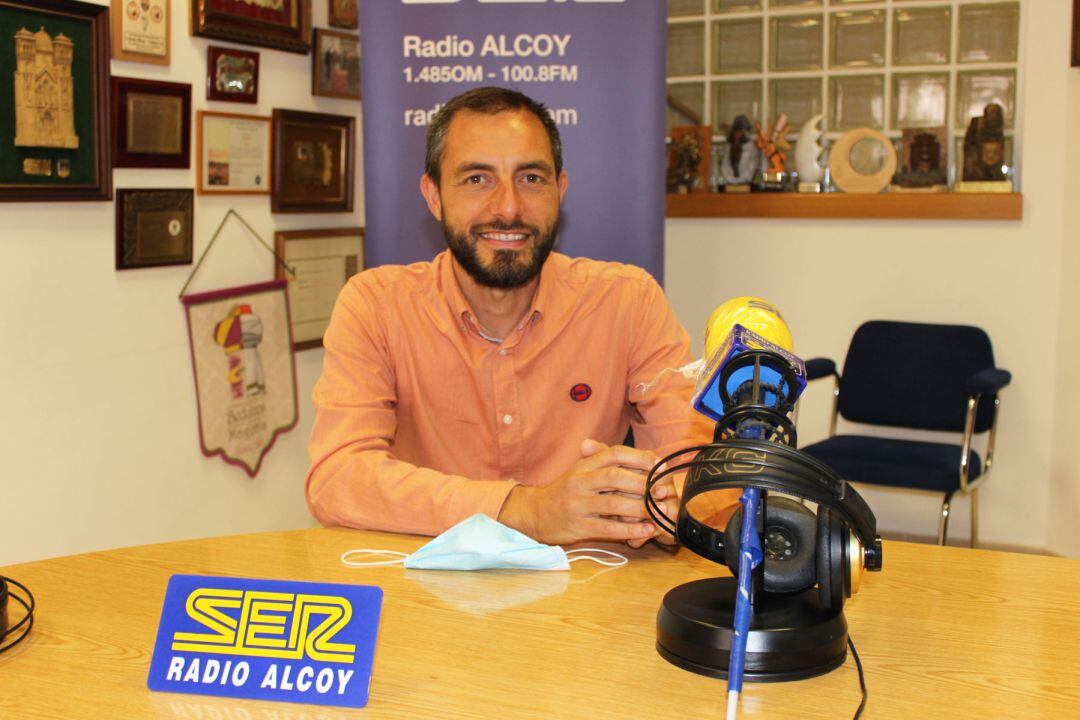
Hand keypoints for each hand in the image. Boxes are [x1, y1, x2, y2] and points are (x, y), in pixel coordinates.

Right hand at [498, 438, 669, 545]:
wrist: (535, 513)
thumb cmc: (565, 491)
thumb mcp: (582, 470)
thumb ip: (609, 462)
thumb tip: (647, 457)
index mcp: (584, 465)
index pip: (614, 454)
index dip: (639, 458)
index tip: (659, 465)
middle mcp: (579, 482)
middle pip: (615, 478)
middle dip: (643, 484)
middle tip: (664, 491)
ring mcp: (577, 505)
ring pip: (613, 504)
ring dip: (640, 509)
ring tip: (660, 513)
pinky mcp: (578, 527)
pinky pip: (608, 528)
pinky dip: (630, 530)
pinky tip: (647, 531)